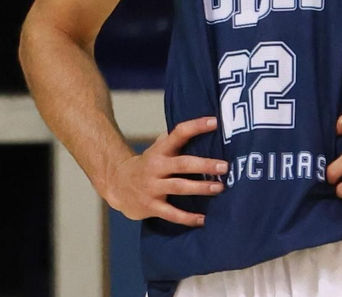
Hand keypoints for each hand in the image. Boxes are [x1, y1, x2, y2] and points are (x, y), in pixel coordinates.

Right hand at [100, 116, 227, 226]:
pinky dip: (188, 218)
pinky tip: (203, 219)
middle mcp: (156, 167)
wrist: (117, 185)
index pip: (177, 134)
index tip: (214, 122)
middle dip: (204, 164)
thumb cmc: (147, 166)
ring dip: (200, 187)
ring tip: (219, 187)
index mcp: (159, 151)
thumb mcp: (157, 150)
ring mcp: (152, 187)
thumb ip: (174, 141)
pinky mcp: (151, 206)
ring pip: (179, 187)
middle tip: (224, 166)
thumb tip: (201, 129)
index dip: (195, 126)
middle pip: (182, 164)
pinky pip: (172, 214)